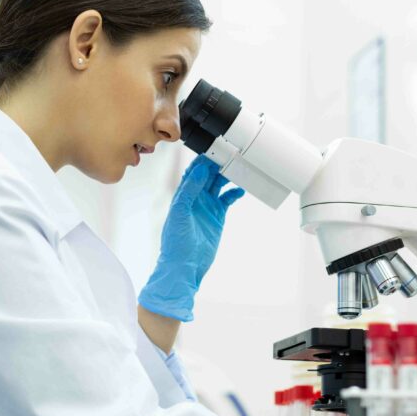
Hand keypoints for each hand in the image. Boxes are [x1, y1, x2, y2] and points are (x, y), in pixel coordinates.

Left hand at [138, 155, 245, 321]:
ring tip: (239, 168)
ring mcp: (207, 205)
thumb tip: (201, 169)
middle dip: (219, 164)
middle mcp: (195, 197)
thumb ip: (189, 190)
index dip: (205, 159)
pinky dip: (234, 193)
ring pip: (219, 184)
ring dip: (228, 175)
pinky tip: (241, 189)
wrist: (184, 265)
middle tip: (232, 155)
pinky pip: (227, 199)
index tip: (216, 149)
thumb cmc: (175, 242)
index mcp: (183, 193)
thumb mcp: (180, 212)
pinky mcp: (217, 216)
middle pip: (209, 174)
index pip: (194, 170)